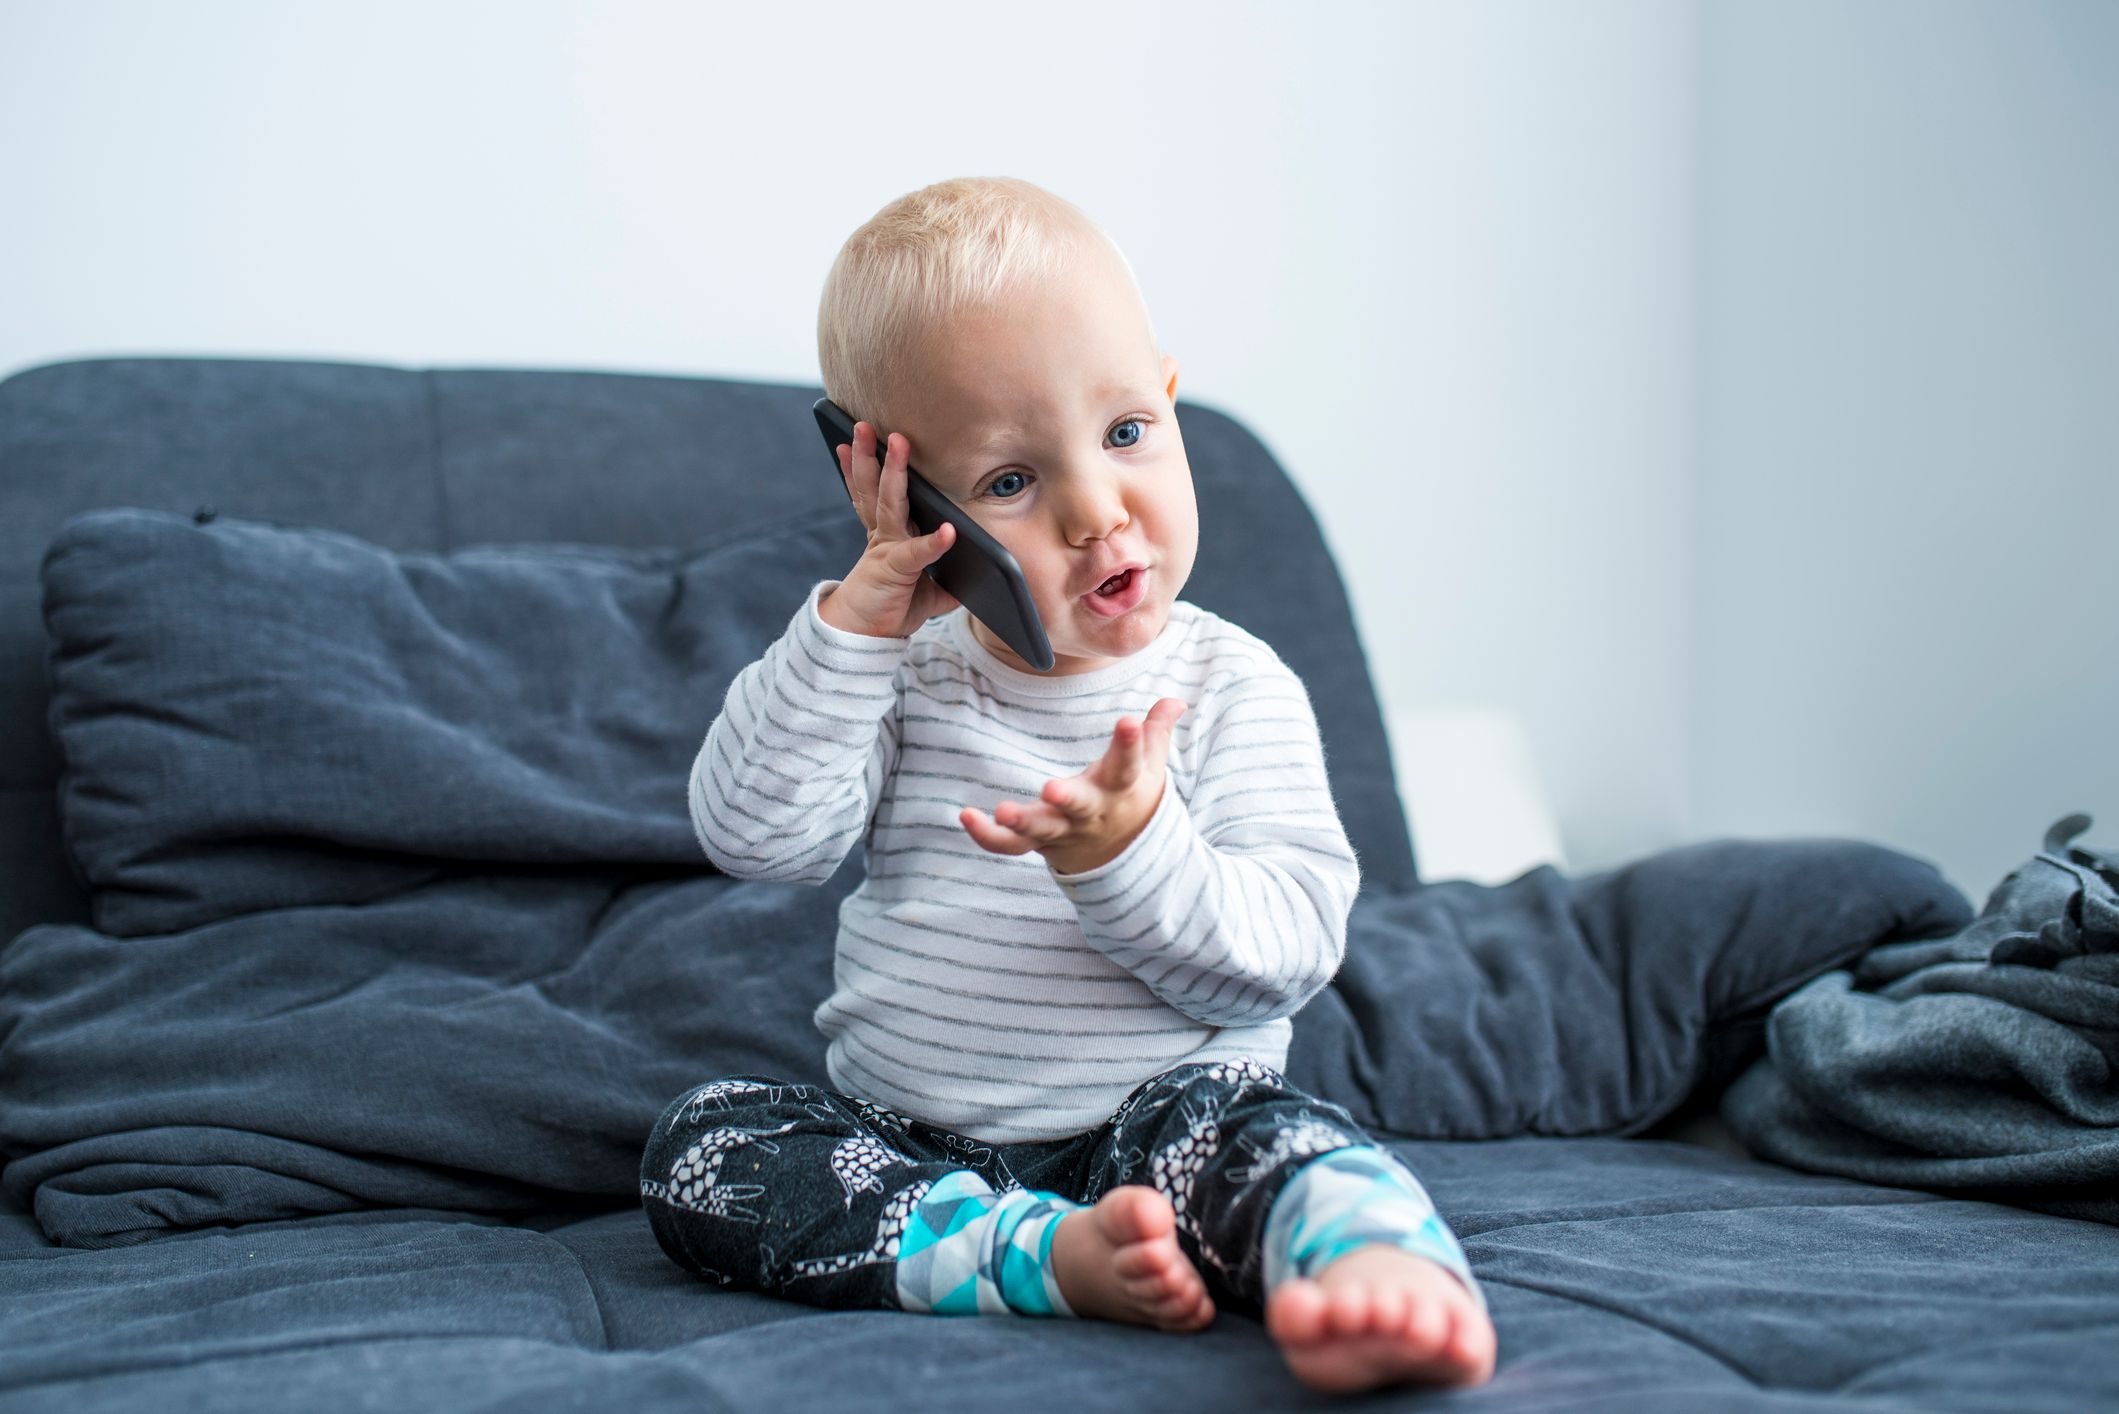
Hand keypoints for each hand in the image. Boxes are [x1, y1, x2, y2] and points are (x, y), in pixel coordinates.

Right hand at [817, 420, 960, 637]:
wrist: (863, 636)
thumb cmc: (892, 604)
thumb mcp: (927, 587)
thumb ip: (950, 573)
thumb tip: (984, 569)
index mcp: (886, 534)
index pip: (873, 492)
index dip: (866, 465)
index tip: (864, 438)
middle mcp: (883, 535)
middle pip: (876, 487)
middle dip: (875, 455)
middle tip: (871, 426)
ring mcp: (887, 549)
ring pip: (888, 504)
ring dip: (890, 472)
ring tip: (893, 443)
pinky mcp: (896, 571)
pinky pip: (918, 553)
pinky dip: (934, 543)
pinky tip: (948, 531)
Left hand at [960, 698, 1188, 874]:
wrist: (1121, 854)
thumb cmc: (1129, 795)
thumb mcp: (1149, 766)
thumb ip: (1155, 733)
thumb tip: (1175, 701)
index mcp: (1119, 788)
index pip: (1128, 765)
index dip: (1130, 744)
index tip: (1128, 721)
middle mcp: (1091, 812)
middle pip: (1080, 807)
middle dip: (1067, 799)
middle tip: (1051, 790)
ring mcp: (1062, 831)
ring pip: (1041, 830)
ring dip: (1022, 822)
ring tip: (1002, 811)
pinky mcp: (1037, 844)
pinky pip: (1009, 847)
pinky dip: (987, 836)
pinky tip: (966, 815)